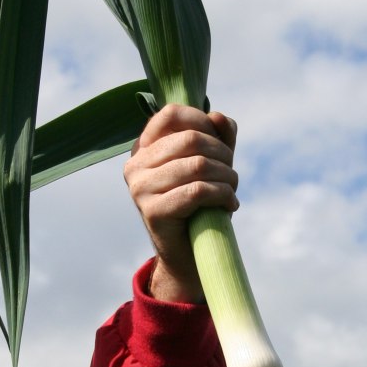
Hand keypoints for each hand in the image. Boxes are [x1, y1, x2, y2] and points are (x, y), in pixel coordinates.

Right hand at [123, 104, 238, 301]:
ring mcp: (140, 188)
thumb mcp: (212, 162)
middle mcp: (135, 165)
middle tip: (232, 174)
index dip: (202, 121)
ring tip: (232, 190)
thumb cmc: (200, 203)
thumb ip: (217, 135)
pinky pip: (198, 191)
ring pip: (198, 165)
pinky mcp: (152, 211)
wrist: (188, 253)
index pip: (172, 113)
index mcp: (143, 147)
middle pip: (191, 139)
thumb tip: (218, 116)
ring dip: (227, 177)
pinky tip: (230, 204)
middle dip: (223, 154)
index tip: (219, 144)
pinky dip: (223, 195)